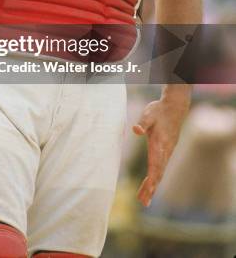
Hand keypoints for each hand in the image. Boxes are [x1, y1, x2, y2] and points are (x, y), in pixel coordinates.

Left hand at [133, 88, 190, 206]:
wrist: (174, 108)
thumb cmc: (159, 111)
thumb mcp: (149, 114)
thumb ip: (142, 123)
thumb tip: (136, 130)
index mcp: (159, 144)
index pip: (155, 164)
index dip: (152, 177)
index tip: (148, 189)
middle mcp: (165, 151)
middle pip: (158, 173)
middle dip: (151, 188)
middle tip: (143, 202)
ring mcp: (167, 152)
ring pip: (159, 172)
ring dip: (152, 186)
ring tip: (143, 200)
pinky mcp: (166, 151)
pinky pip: (160, 168)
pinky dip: (155, 179)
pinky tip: (150, 185)